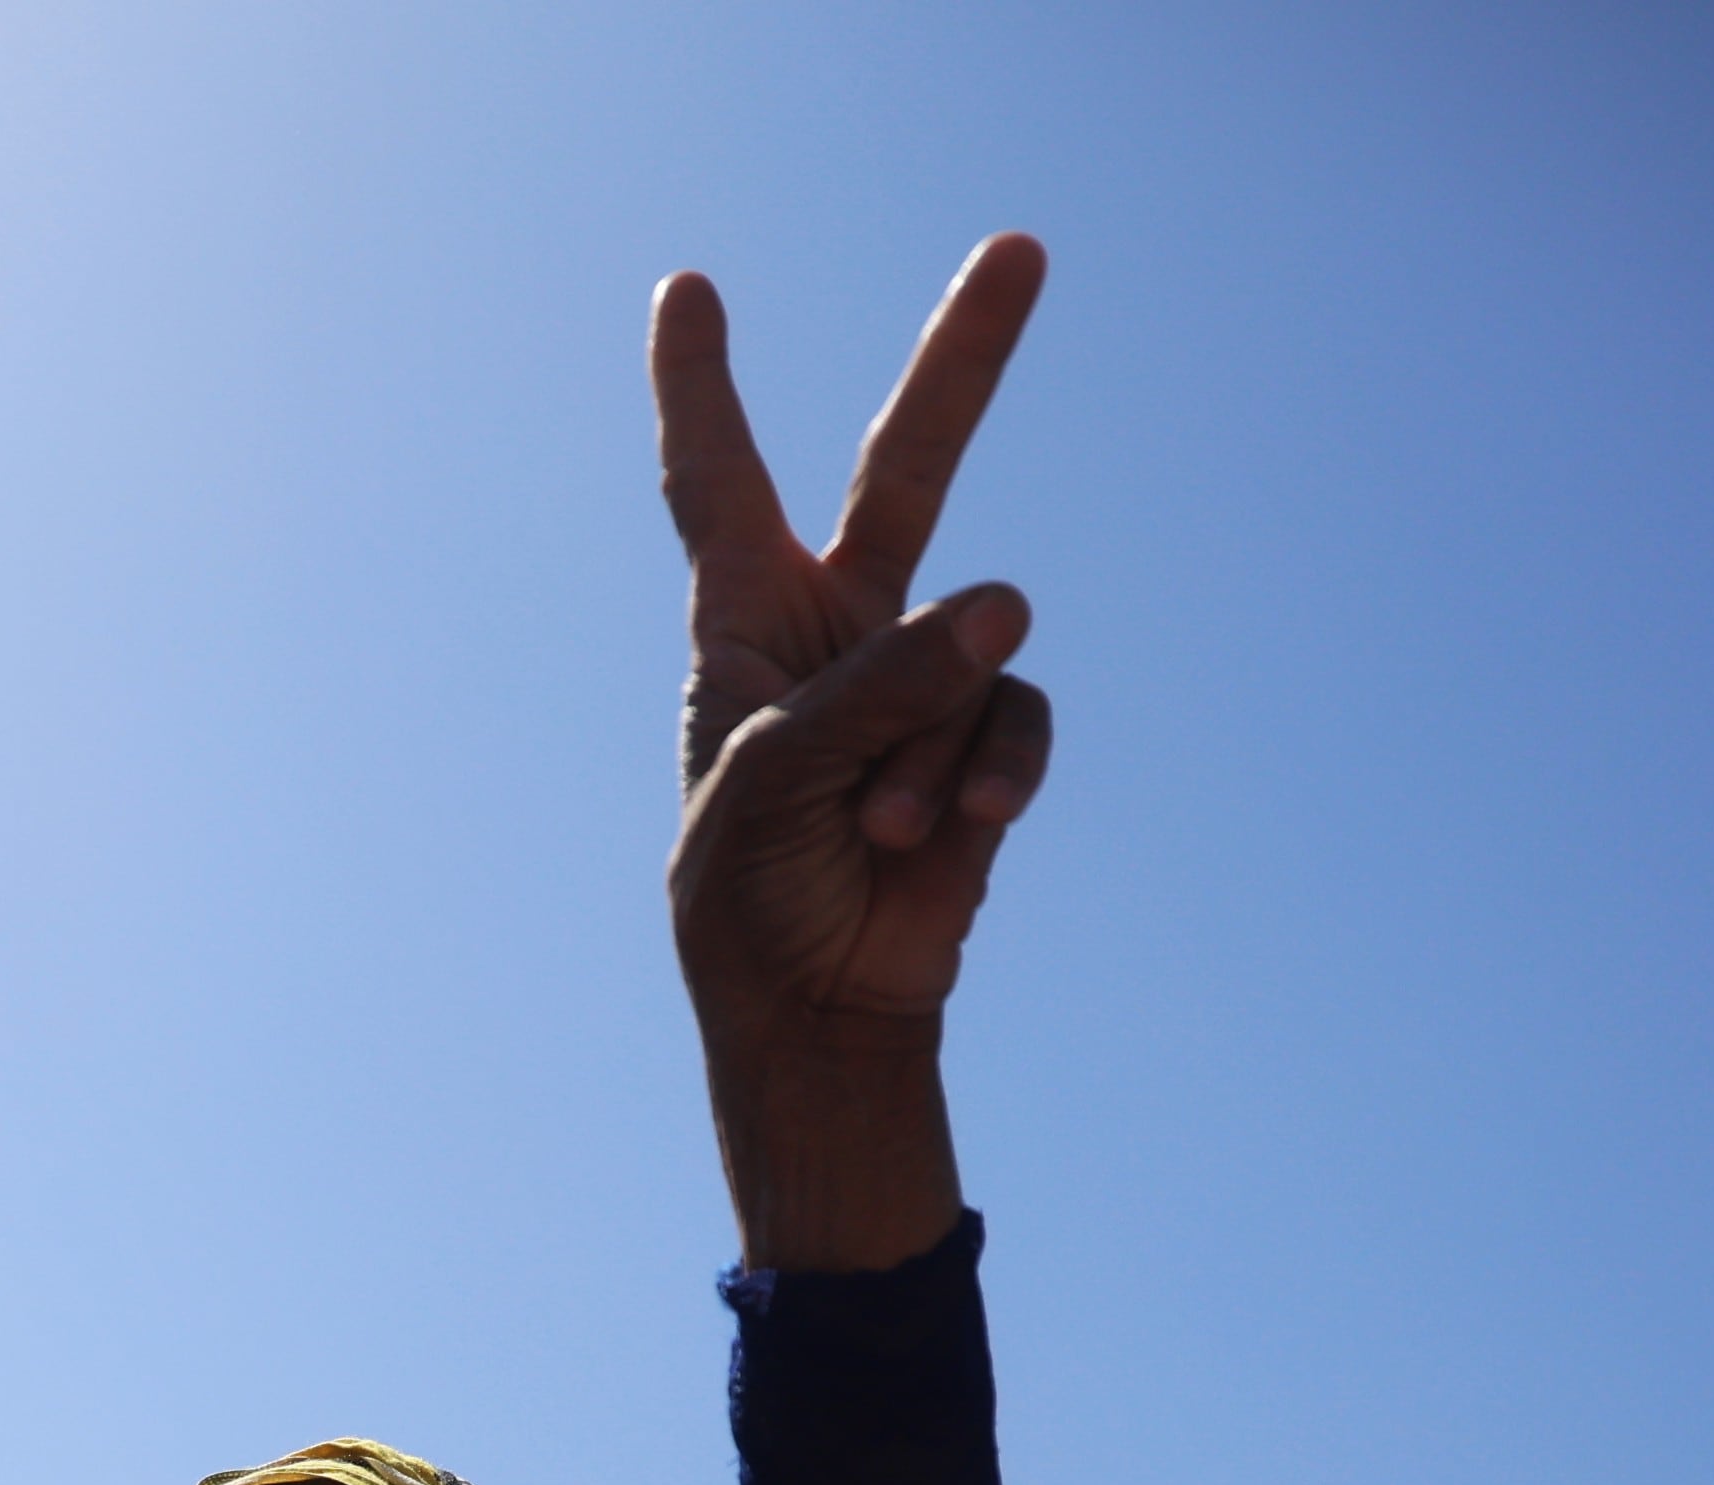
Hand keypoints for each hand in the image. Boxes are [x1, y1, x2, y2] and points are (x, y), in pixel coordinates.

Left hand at [653, 234, 1053, 1269]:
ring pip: (973, 646)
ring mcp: (922, 678)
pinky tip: (957, 836)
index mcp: (741, 622)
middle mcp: (836, 628)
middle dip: (967, 363)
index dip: (702, 385)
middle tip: (1026, 245)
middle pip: (908, 467)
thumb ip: (877, 690)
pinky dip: (988, 783)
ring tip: (875, 834)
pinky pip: (1015, 721)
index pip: (713, 481)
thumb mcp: (775, 784)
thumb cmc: (751, 894)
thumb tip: (1005, 605)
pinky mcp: (985, 740)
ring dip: (928, 754)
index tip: (687, 289)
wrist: (815, 1011)